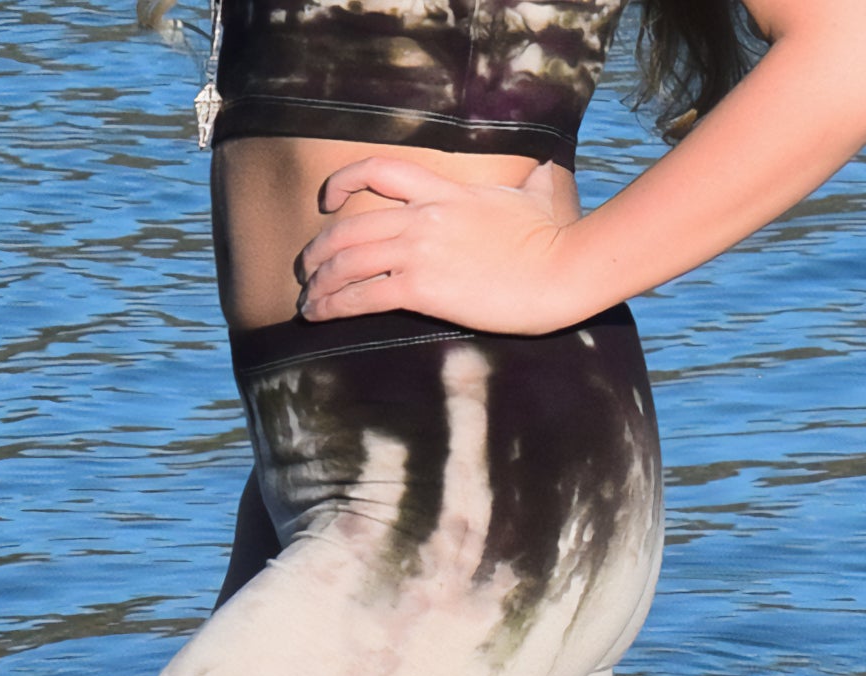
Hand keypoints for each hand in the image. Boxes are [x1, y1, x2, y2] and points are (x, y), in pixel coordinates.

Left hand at [294, 155, 593, 334]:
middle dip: (318, 251)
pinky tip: (320, 316)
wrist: (559, 270)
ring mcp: (419, 250)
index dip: (342, 181)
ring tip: (308, 302)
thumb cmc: (552, 240)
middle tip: (306, 270)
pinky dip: (332, 306)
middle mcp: (422, 215)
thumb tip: (547, 172)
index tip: (327, 200)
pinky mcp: (421, 288)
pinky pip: (361, 295)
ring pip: (347, 261)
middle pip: (349, 225)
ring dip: (319, 283)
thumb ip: (532, 183)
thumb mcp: (537, 197)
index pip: (378, 170)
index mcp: (443, 189)